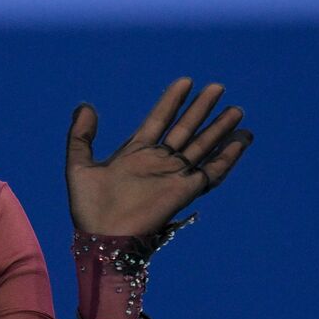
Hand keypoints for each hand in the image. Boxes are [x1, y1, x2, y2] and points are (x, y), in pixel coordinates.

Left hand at [65, 77, 252, 235]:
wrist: (102, 237)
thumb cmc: (88, 209)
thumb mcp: (78, 166)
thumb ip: (80, 136)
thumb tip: (86, 106)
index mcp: (135, 153)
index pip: (159, 119)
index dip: (172, 101)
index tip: (186, 81)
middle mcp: (158, 162)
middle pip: (185, 129)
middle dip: (201, 109)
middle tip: (218, 87)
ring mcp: (173, 176)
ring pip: (202, 146)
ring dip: (219, 128)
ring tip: (236, 110)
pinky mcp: (185, 192)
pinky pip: (211, 171)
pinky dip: (227, 157)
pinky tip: (240, 142)